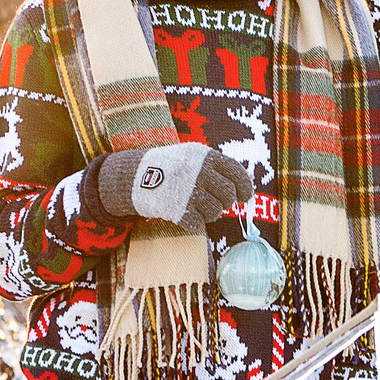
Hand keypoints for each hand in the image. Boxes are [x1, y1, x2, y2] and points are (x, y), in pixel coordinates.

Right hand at [86, 143, 254, 233]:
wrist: (134, 177)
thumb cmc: (169, 168)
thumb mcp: (191, 157)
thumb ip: (215, 168)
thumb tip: (243, 189)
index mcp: (205, 156)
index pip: (236, 173)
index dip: (245, 187)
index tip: (245, 197)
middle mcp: (199, 171)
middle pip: (228, 195)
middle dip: (225, 202)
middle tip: (216, 203)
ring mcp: (189, 190)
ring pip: (215, 212)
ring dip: (209, 214)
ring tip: (196, 207)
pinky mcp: (179, 209)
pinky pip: (199, 224)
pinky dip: (194, 223)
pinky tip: (185, 214)